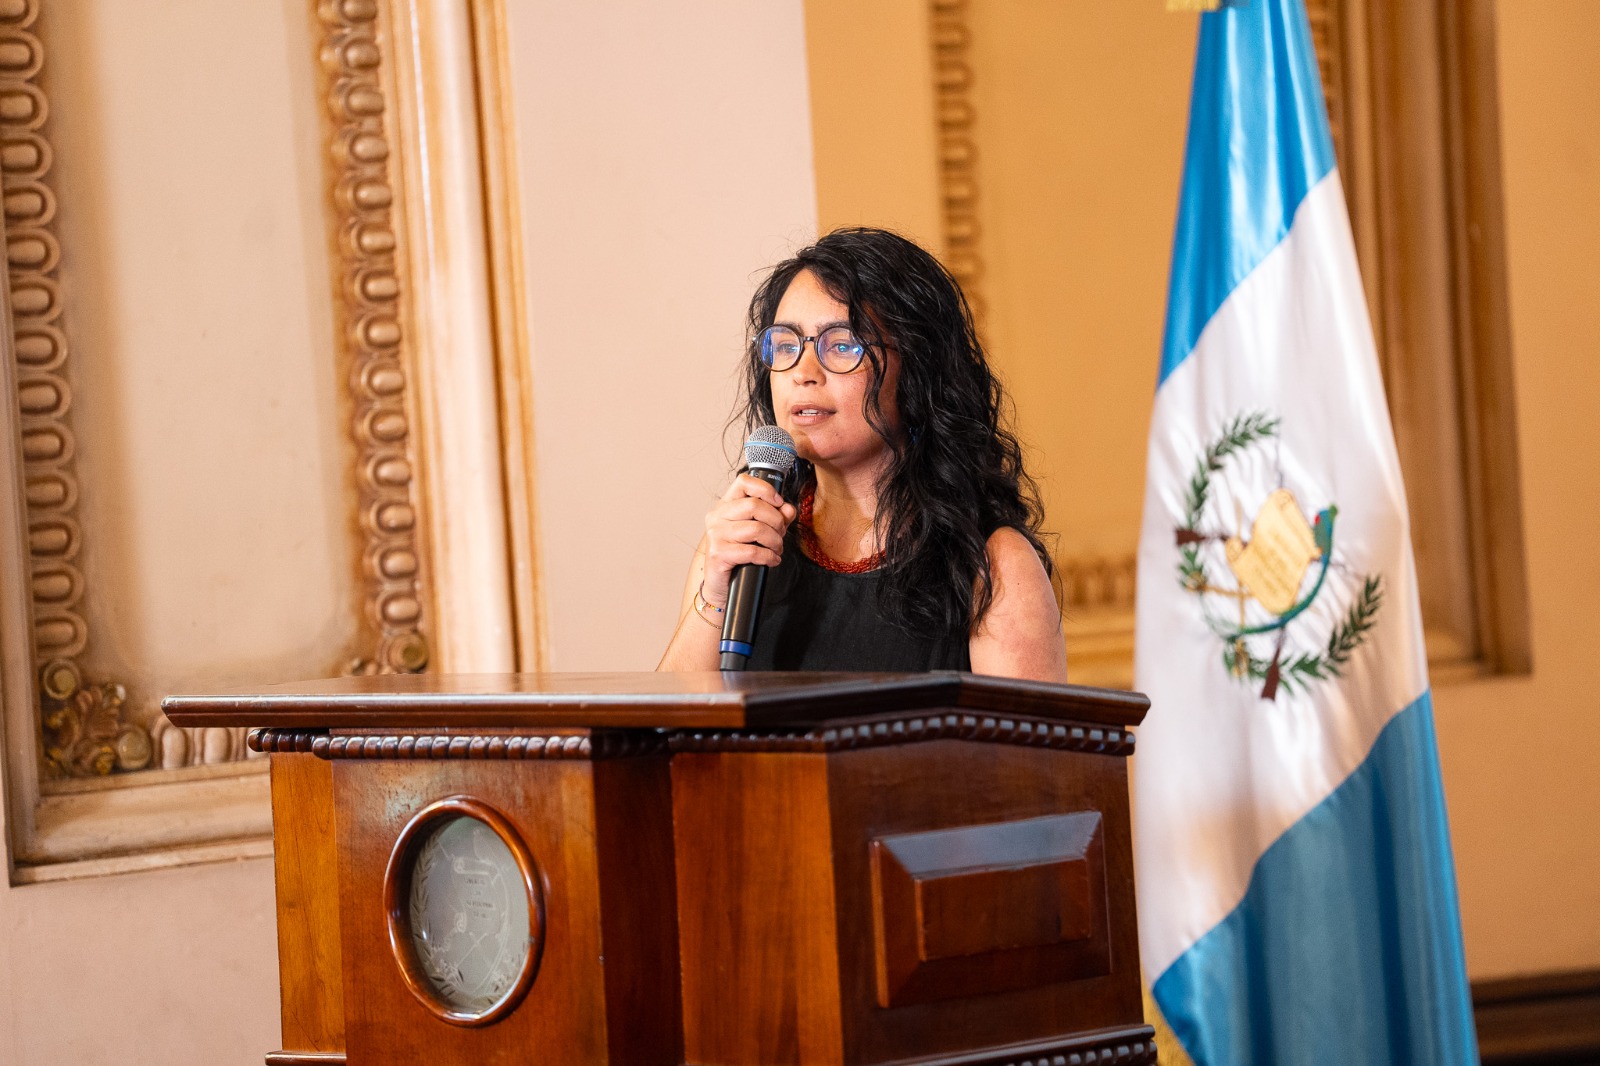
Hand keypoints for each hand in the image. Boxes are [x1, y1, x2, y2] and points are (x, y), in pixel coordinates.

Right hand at [701, 474, 796, 605]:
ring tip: (777, 549)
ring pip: (756, 529)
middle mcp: (717, 516)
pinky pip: (752, 551)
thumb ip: (776, 517)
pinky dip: (769, 557)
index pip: (743, 481)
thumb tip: (789, 509)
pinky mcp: (718, 553)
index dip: (765, 489)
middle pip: (754, 506)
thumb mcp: (759, 533)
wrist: (722, 585)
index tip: (779, 502)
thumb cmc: (739, 555)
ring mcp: (716, 535)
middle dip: (776, 521)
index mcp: (725, 505)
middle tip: (781, 534)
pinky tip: (772, 560)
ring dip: (775, 541)